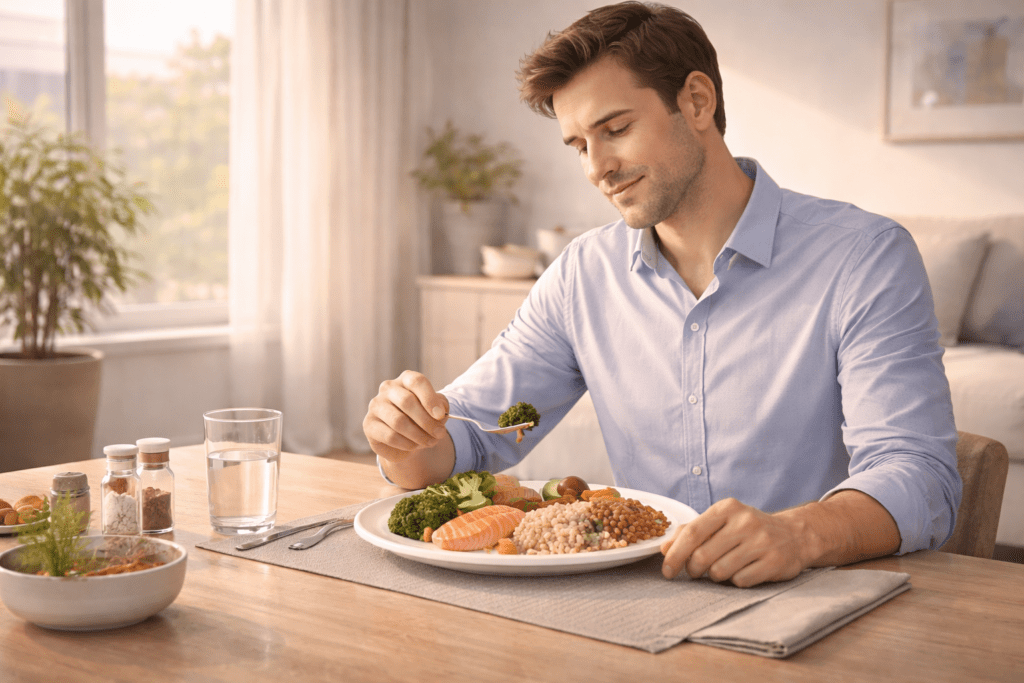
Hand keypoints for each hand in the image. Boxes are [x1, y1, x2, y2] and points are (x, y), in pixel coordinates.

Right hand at [363, 370, 449, 463]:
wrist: (406, 439)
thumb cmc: (422, 418)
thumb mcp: (437, 410)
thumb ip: (441, 407)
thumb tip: (439, 413)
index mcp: (406, 379)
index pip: (416, 381)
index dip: (430, 399)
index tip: (440, 415)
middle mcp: (388, 388)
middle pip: (407, 401)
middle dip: (427, 421)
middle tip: (440, 434)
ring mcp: (376, 406)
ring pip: (398, 421)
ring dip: (418, 435)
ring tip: (430, 442)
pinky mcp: (369, 424)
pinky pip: (390, 436)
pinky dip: (407, 444)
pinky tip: (414, 446)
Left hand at [659, 498, 811, 587]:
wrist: (794, 535)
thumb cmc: (747, 530)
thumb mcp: (720, 522)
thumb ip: (691, 532)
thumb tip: (664, 548)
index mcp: (727, 508)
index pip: (692, 533)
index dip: (675, 555)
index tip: (667, 571)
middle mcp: (745, 522)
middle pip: (702, 556)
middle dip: (693, 569)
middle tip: (696, 571)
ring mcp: (762, 541)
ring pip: (720, 572)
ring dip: (715, 576)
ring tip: (723, 568)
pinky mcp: (775, 561)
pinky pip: (740, 581)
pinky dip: (736, 581)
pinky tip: (743, 571)